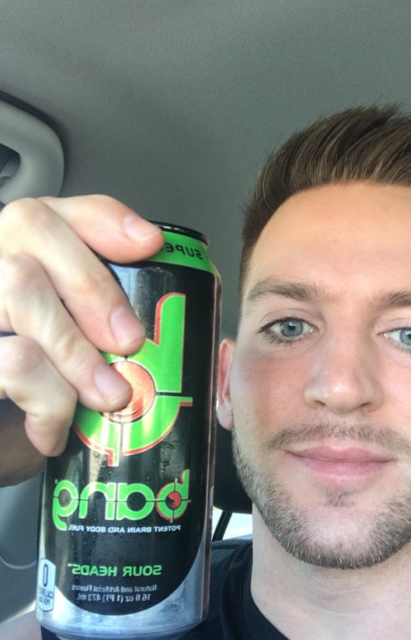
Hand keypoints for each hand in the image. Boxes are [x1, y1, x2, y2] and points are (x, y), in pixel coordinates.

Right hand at [0, 195, 162, 479]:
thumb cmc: (35, 401)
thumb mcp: (78, 356)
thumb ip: (104, 323)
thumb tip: (166, 318)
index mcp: (16, 252)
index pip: (58, 208)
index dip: (105, 219)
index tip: (150, 245)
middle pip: (32, 227)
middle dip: (94, 285)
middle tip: (130, 343)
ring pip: (20, 286)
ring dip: (77, 350)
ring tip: (107, 397)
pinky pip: (13, 360)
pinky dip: (48, 401)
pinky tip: (53, 431)